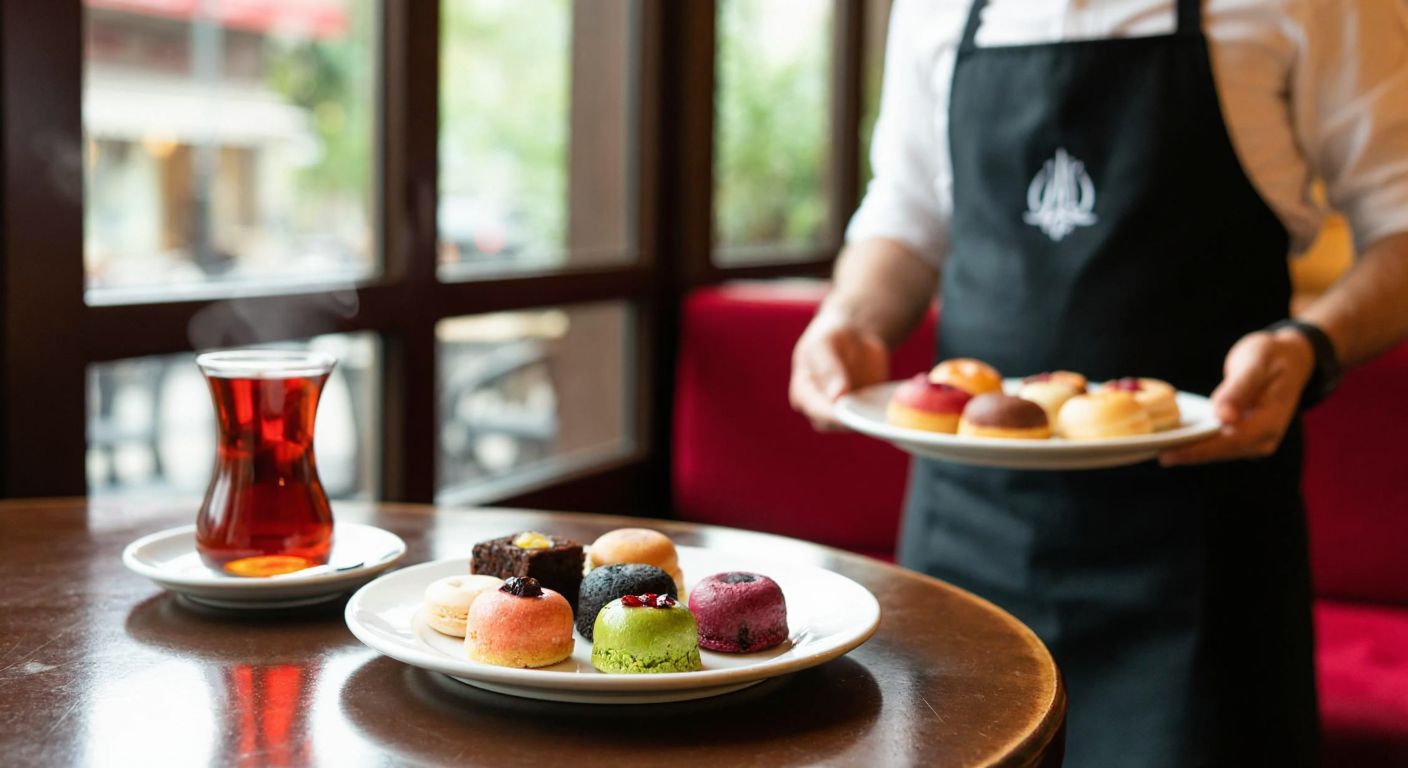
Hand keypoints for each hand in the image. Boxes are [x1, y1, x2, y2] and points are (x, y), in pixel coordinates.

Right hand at [789, 312, 888, 431]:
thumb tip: (837, 396)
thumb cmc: (830, 338)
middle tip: (873, 416)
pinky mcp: (865, 412)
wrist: (852, 337)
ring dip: (873, 421)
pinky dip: (886, 415)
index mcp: (804, 394)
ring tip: (890, 414)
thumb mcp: (824, 344)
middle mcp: (821, 410)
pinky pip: (875, 419)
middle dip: (854, 421)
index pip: (816, 409)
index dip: (831, 414)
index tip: (846, 412)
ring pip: (858, 425)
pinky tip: (902, 408)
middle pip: (836, 424)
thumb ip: (828, 368)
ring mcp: (844, 413)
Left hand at [1159, 328, 1314, 465]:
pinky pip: (1218, 443)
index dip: (1197, 450)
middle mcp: (1265, 437)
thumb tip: (1224, 418)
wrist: (1290, 357)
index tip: (1168, 454)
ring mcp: (1256, 439)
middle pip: (1220, 452)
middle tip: (1151, 452)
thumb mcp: (1255, 364)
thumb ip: (1239, 390)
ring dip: (1189, 450)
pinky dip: (1197, 442)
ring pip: (1217, 451)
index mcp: (1270, 421)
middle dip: (1187, 453)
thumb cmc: (1271, 356)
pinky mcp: (1245, 435)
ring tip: (1156, 448)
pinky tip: (1172, 439)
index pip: (1228, 442)